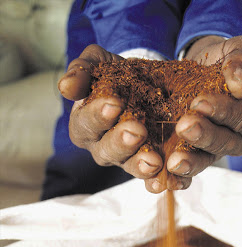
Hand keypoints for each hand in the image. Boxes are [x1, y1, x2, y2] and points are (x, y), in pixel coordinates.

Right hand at [58, 45, 165, 189]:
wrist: (150, 83)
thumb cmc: (116, 75)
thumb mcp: (99, 64)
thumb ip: (82, 71)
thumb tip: (65, 87)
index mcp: (85, 125)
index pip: (86, 124)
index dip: (98, 115)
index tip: (114, 103)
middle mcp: (103, 148)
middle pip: (108, 151)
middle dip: (122, 142)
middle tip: (137, 131)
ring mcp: (128, 160)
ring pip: (131, 167)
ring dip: (142, 166)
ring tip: (154, 161)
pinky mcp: (152, 166)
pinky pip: (154, 178)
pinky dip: (162, 179)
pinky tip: (169, 180)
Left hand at [166, 35, 241, 189]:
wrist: (200, 71)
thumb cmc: (223, 62)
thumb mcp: (237, 51)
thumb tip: (239, 85)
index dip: (223, 111)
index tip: (200, 102)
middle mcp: (237, 140)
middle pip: (224, 143)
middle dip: (204, 136)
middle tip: (183, 126)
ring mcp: (213, 152)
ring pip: (204, 162)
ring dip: (189, 163)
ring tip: (173, 162)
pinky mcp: (192, 158)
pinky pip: (185, 173)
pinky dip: (174, 178)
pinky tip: (161, 179)